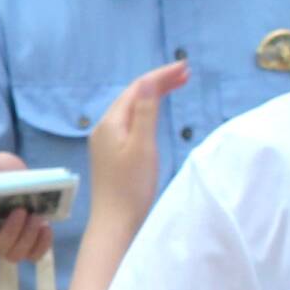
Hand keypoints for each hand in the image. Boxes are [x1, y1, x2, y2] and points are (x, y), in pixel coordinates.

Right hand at [0, 154, 57, 268]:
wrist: (5, 184)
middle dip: (10, 232)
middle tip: (20, 211)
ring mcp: (6, 246)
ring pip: (14, 255)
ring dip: (28, 237)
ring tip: (36, 217)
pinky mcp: (25, 247)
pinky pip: (33, 256)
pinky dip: (42, 245)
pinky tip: (46, 228)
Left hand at [88, 62, 189, 224]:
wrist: (116, 221)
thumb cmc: (131, 186)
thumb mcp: (143, 146)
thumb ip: (145, 113)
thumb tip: (147, 83)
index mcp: (110, 123)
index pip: (137, 89)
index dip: (161, 76)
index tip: (186, 68)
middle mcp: (103, 128)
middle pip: (132, 96)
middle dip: (158, 82)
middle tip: (186, 73)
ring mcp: (105, 141)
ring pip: (131, 108)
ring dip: (152, 95)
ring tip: (176, 85)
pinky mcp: (111, 153)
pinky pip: (129, 122)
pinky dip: (146, 111)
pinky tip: (155, 112)